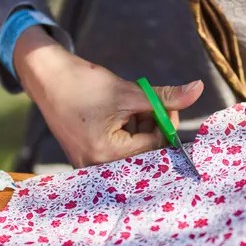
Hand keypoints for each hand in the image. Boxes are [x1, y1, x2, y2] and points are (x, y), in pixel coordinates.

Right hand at [14, 27, 203, 166]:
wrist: (46, 78)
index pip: (154, 146)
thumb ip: (164, 96)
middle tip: (147, 102)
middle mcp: (98, 167)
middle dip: (151, 127)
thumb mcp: (129, 91)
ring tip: (128, 106)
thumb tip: (199, 89)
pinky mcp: (86, 158)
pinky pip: (117, 150)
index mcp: (108, 154)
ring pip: (132, 150)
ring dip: (138, 128)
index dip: (164, 122)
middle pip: (144, 152)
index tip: (163, 102)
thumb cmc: (83, 83)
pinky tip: (116, 114)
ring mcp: (90, 165)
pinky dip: (124, 132)